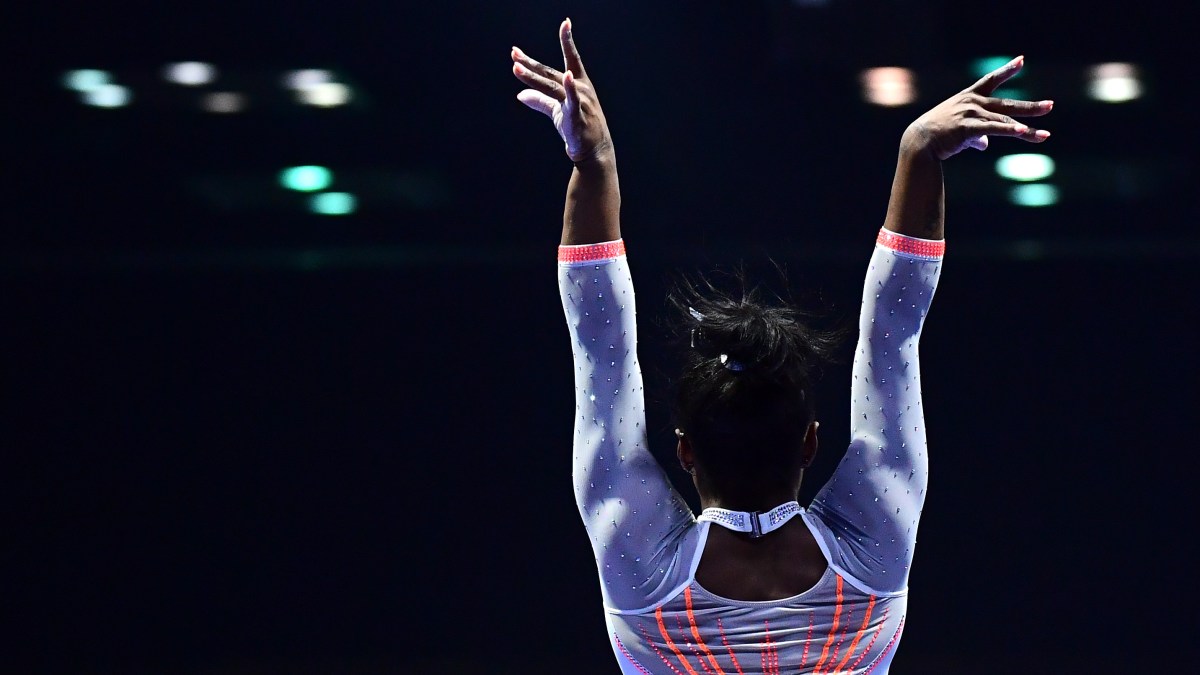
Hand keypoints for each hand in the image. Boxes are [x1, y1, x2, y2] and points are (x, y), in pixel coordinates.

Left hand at [512, 19, 612, 163]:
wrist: (593, 150)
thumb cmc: (577, 128)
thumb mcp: (557, 111)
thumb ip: (539, 100)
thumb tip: (520, 94)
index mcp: (577, 83)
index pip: (570, 58)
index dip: (567, 40)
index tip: (565, 22)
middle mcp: (580, 88)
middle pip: (550, 73)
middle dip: (530, 63)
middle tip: (514, 52)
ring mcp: (580, 101)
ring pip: (552, 86)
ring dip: (533, 77)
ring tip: (517, 67)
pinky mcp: (577, 116)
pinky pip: (571, 101)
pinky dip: (570, 89)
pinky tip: (567, 76)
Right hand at [904, 56, 1052, 160]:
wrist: (919, 141)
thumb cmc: (938, 134)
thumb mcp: (958, 128)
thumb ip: (976, 135)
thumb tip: (985, 144)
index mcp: (969, 97)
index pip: (991, 80)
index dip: (1007, 70)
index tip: (1022, 60)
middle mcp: (973, 103)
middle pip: (1007, 105)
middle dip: (1030, 107)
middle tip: (1050, 106)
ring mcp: (971, 114)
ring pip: (1004, 122)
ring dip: (1025, 130)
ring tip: (1044, 135)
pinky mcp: (968, 128)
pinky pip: (992, 129)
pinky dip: (1008, 130)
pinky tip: (1022, 131)